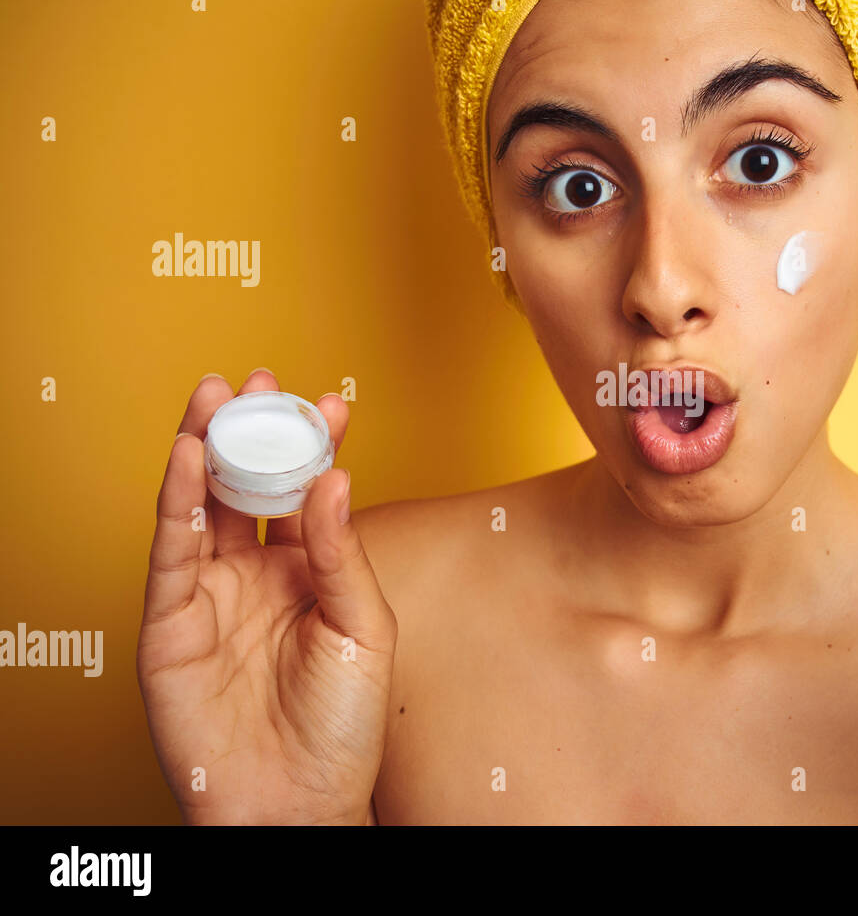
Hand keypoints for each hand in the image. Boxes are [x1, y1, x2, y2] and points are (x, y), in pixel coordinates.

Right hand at [138, 370, 396, 824]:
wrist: (297, 801)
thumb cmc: (342, 726)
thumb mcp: (364, 629)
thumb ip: (341, 554)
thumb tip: (333, 478)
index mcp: (308, 572)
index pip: (308, 494)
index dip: (316, 447)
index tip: (334, 401)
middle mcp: (257, 575)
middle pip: (248, 488)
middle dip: (252, 432)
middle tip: (258, 380)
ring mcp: (211, 594)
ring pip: (201, 508)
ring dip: (205, 449)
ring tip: (216, 396)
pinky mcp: (170, 622)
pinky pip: (170, 553)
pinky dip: (174, 503)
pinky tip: (188, 458)